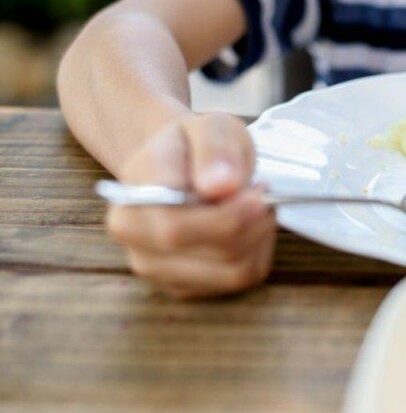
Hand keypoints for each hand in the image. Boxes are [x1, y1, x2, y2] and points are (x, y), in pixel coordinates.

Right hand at [105, 113, 275, 297]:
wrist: (177, 163)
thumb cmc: (193, 144)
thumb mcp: (209, 126)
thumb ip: (214, 151)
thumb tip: (221, 186)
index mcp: (132, 201)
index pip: (178, 228)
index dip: (229, 217)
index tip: (260, 191)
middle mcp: (135, 241)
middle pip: (211, 253)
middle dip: (253, 225)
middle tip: (265, 195)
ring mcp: (158, 268)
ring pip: (233, 272)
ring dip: (260, 238)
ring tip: (257, 207)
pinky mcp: (185, 285)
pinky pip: (239, 279)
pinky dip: (257, 252)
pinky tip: (250, 227)